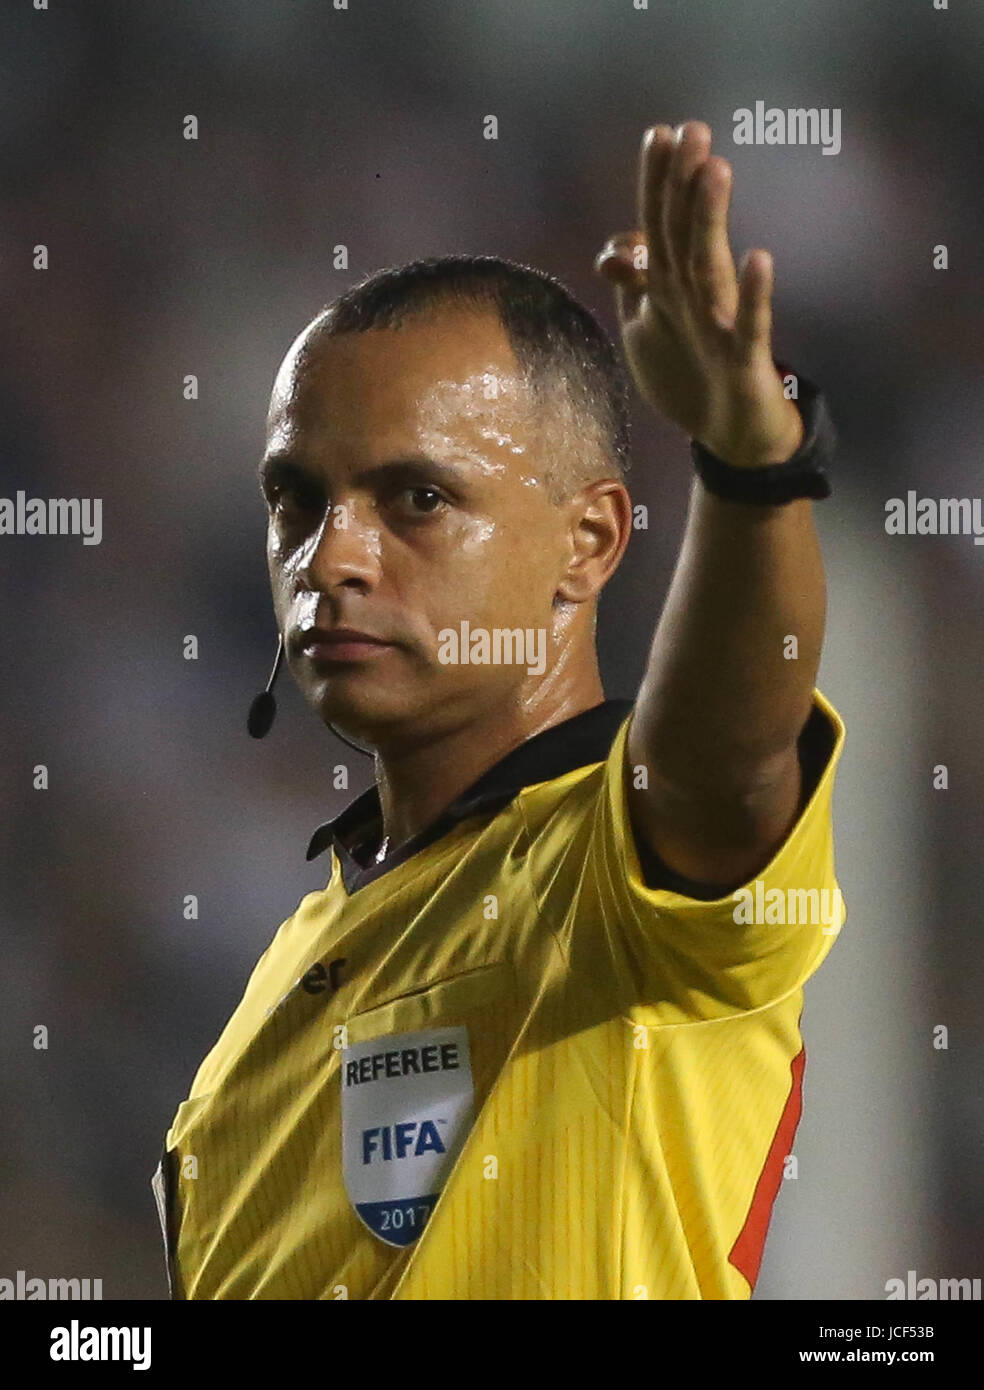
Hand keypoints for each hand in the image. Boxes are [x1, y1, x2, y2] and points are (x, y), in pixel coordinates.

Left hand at [594, 122, 803, 468]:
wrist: (731, 435)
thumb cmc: (691, 374)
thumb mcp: (646, 329)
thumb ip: (634, 286)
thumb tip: (617, 249)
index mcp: (671, 287)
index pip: (659, 225)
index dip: (656, 183)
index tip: (659, 133)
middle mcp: (697, 296)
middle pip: (685, 234)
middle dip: (684, 184)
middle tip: (693, 130)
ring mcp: (722, 324)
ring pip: (711, 268)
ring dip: (711, 222)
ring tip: (715, 170)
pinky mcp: (744, 359)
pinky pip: (749, 324)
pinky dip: (752, 295)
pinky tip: (759, 259)